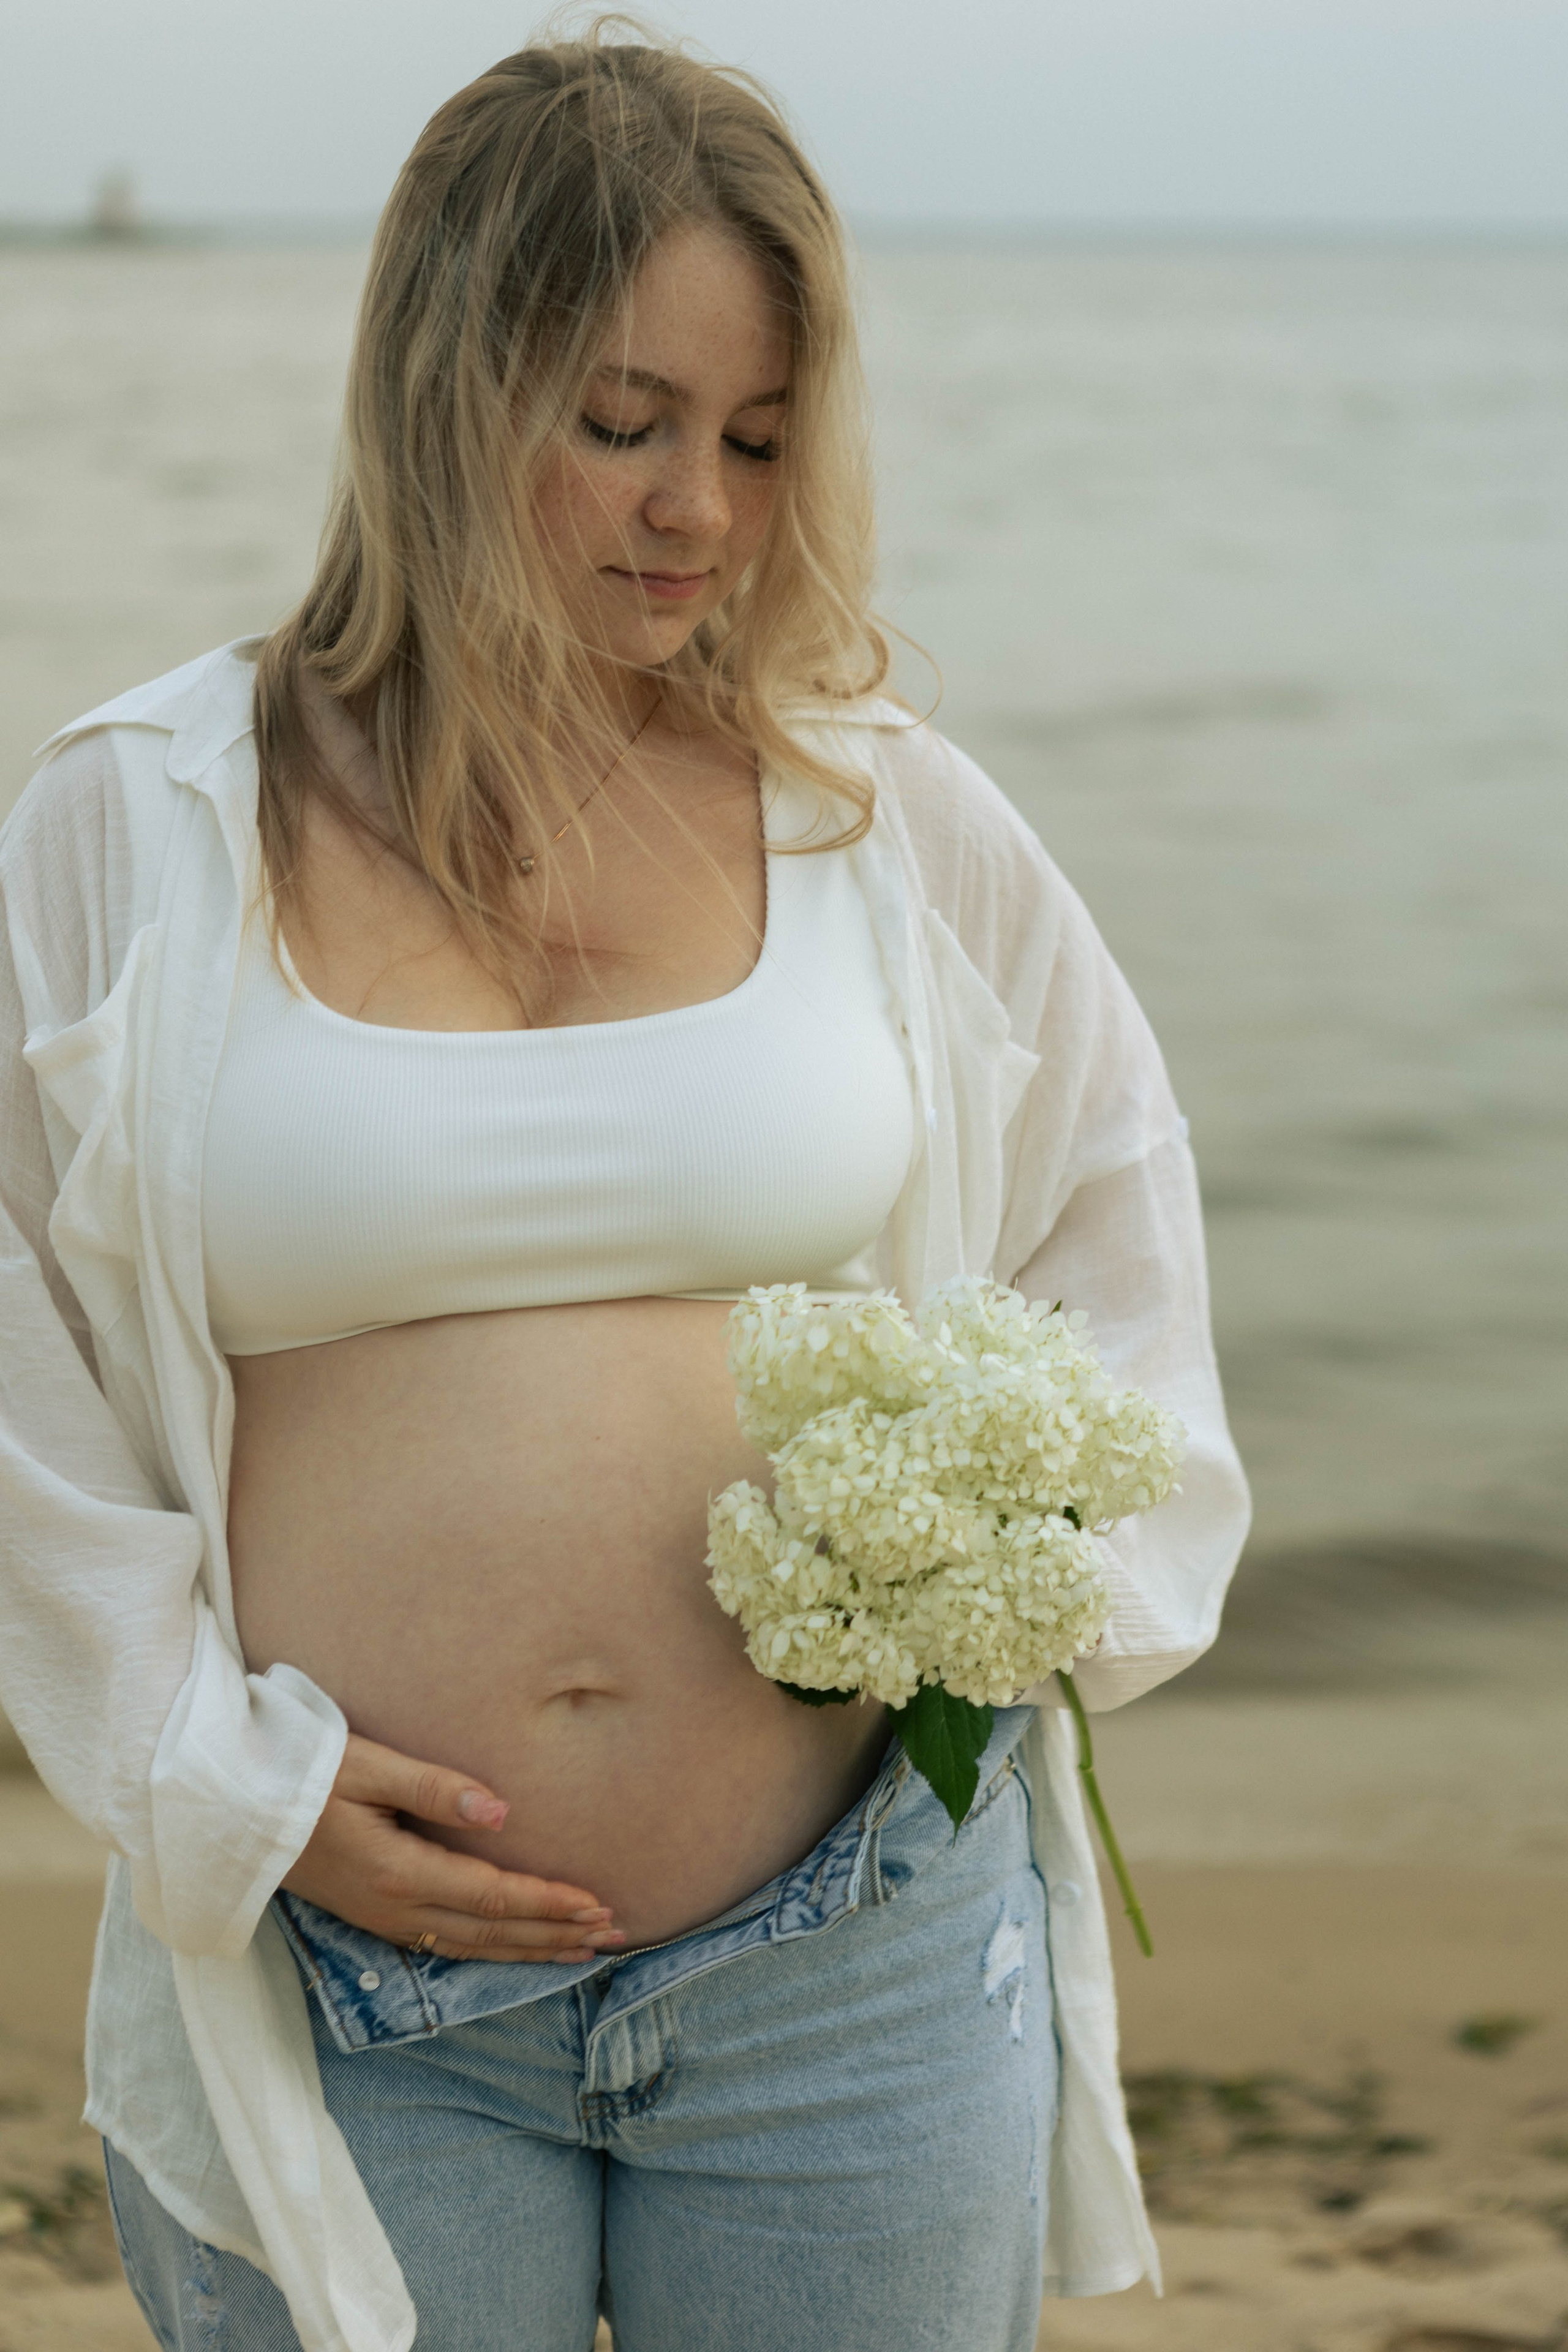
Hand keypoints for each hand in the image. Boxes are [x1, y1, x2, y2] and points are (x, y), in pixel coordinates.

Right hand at [280, 1733, 624, 1963]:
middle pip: (491, 1933)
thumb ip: (434, 1786)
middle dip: (555, 1935)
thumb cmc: (298, 1774)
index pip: (492, 1898)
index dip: (548, 1904)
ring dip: (530, 1950)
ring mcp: (380, 1919)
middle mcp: (394, 1908)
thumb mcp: (364, 1766)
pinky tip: (514, 1947)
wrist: (230, 1810)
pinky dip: (490, 1951)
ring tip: (582, 1949)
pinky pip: (445, 1946)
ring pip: (471, 1948)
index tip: (597, 1904)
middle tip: (614, 1934)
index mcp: (398, 1872)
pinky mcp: (371, 1916)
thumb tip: (502, 1811)